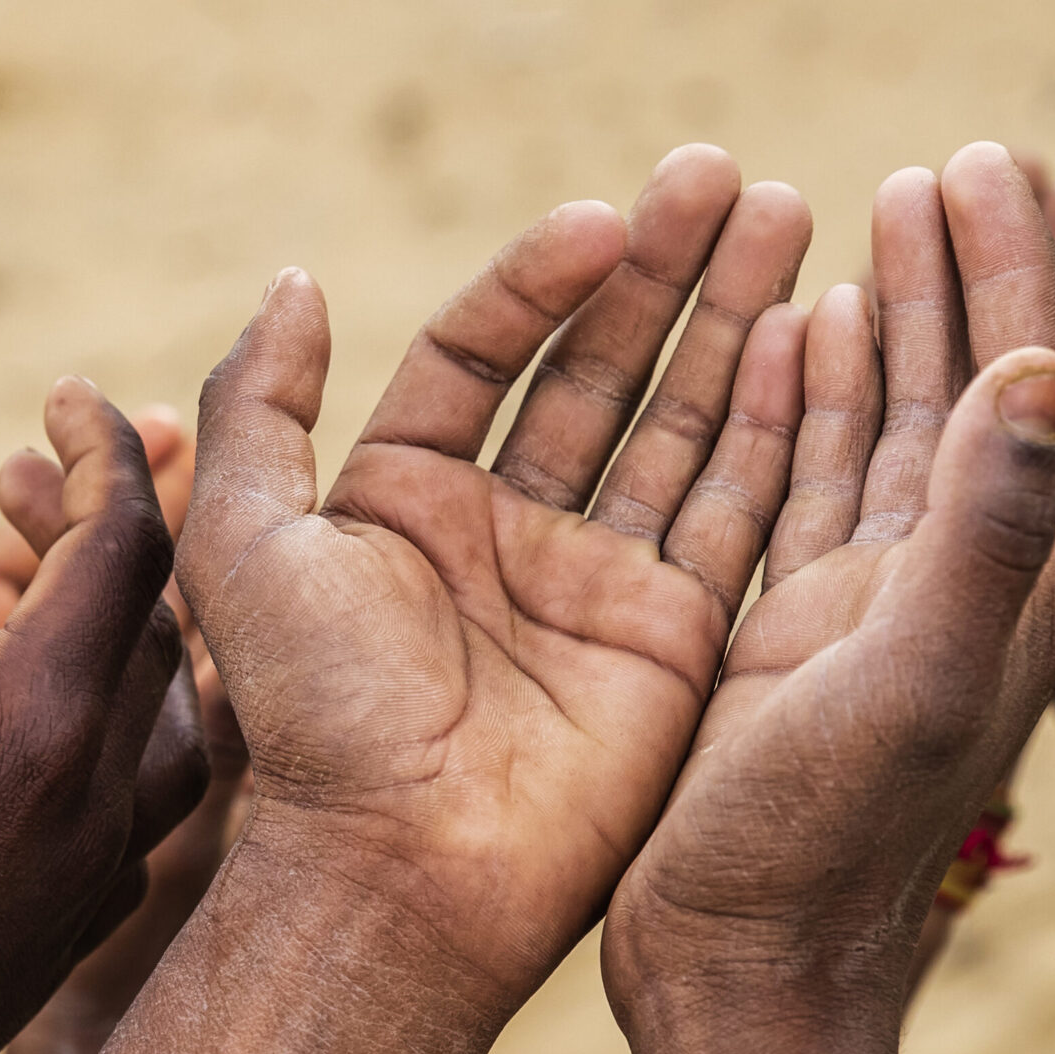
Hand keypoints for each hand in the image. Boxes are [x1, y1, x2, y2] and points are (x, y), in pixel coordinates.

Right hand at [0, 379, 204, 1053]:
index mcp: (42, 721)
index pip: (125, 547)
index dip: (103, 455)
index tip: (68, 394)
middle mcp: (108, 788)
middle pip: (163, 615)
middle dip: (120, 519)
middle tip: (55, 460)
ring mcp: (112, 860)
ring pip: (169, 703)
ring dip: (131, 617)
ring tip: (61, 566)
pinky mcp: (92, 912)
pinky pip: (149, 782)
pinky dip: (126, 708)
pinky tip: (75, 697)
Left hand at [180, 146, 814, 1005]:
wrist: (402, 875)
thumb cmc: (313, 717)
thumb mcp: (243, 542)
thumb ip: (262, 408)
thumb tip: (295, 281)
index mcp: (405, 501)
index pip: (486, 352)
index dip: (542, 278)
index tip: (606, 215)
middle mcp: (507, 534)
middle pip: (599, 369)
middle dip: (665, 270)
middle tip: (726, 177)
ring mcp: (597, 586)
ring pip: (679, 423)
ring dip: (733, 320)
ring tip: (788, 211)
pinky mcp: (674, 642)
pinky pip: (734, 513)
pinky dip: (775, 425)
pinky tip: (811, 335)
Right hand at [605, 147, 1054, 1015]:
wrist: (743, 969)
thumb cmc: (825, 852)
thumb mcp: (916, 683)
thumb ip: (986, 531)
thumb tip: (1052, 369)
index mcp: (1026, 589)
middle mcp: (969, 581)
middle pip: (1013, 389)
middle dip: (1006, 264)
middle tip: (981, 156)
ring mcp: (884, 602)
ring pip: (915, 418)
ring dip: (919, 306)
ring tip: (900, 194)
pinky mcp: (805, 626)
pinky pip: (827, 474)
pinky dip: (827, 388)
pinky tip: (815, 319)